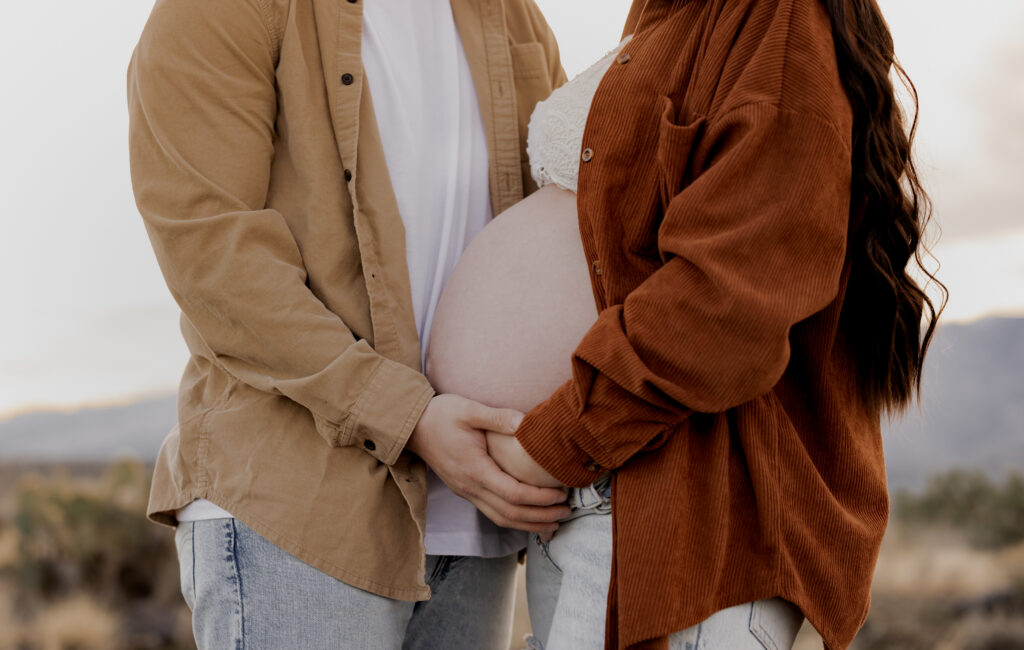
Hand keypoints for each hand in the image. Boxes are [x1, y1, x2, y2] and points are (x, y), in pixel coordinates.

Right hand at [406, 394, 569, 532]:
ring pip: (501, 518)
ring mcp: (466, 492)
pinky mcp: (465, 490)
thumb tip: (525, 423)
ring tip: (554, 521)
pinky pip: (492, 512)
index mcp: (474, 470)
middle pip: (510, 513)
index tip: (561, 493)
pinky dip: (514, 518)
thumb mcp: (469, 409)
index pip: (513, 493)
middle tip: (567, 512)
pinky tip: (529, 515)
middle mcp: (470, 487)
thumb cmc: (441, 415)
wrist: (412, 426)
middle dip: (541, 517)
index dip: (540, 498)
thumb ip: (498, 417)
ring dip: (529, 523)